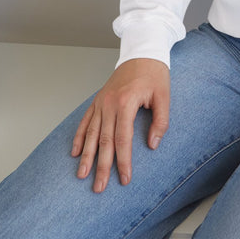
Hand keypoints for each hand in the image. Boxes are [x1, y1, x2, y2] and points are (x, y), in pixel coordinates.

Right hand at [71, 58, 169, 192]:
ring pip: (91, 133)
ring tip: (82, 175)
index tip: (124, 178)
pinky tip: (75, 152)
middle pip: (104, 140)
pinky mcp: (98, 100)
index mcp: (126, 102)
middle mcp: (110, 103)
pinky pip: (85, 120)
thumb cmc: (154, 73)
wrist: (142, 52)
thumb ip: (161, 121)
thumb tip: (152, 145)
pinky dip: (79, 137)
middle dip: (101, 166)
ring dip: (86, 156)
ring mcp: (101, 102)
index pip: (123, 139)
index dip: (123, 161)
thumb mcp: (164, 96)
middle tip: (99, 187)